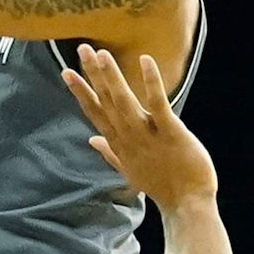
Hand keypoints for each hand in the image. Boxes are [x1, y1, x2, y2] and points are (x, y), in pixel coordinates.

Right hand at [59, 44, 217, 206]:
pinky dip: (151, 83)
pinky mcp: (171, 132)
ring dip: (112, 77)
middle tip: (82, 49)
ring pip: (124, 102)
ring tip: (102, 54)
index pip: (95, 112)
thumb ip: (109, 151)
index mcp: (119, 143)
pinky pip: (158, 104)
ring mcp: (147, 135)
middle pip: (106, 102)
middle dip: (93, 75)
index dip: (81, 92)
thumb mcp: (129, 169)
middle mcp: (128, 137)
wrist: (186, 204)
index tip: (67, 72)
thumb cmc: (161, 185)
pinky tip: (145, 61)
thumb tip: (91, 139)